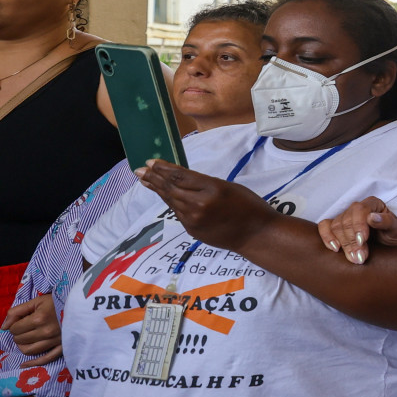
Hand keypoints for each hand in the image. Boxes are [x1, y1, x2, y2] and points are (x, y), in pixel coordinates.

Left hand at [6, 294, 61, 361]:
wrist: (83, 305)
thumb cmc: (59, 301)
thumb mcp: (37, 301)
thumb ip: (17, 311)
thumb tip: (4, 327)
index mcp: (39, 319)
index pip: (15, 329)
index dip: (14, 325)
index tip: (21, 321)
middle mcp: (46, 332)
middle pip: (20, 340)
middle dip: (18, 334)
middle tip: (24, 328)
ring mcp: (55, 341)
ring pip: (29, 350)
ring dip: (23, 345)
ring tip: (26, 339)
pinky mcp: (63, 347)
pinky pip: (45, 359)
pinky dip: (33, 363)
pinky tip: (24, 364)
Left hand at [136, 159, 277, 251]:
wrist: (256, 234)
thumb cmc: (248, 206)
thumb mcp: (229, 187)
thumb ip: (204, 183)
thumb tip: (179, 178)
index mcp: (212, 189)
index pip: (180, 176)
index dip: (163, 168)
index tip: (150, 162)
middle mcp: (199, 205)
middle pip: (171, 188)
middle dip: (154, 178)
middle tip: (140, 170)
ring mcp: (194, 220)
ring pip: (171, 201)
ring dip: (157, 189)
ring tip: (145, 180)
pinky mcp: (191, 230)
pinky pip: (178, 212)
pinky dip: (170, 202)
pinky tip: (164, 195)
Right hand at [317, 197, 396, 264]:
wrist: (388, 249)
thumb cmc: (393, 236)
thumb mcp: (396, 230)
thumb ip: (387, 222)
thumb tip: (372, 217)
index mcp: (372, 204)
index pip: (359, 210)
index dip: (358, 225)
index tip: (362, 241)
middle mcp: (356, 208)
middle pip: (346, 221)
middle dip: (352, 241)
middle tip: (360, 257)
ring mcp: (345, 217)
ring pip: (335, 226)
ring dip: (344, 244)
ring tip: (354, 259)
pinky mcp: (335, 227)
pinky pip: (324, 227)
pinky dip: (327, 237)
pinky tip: (335, 249)